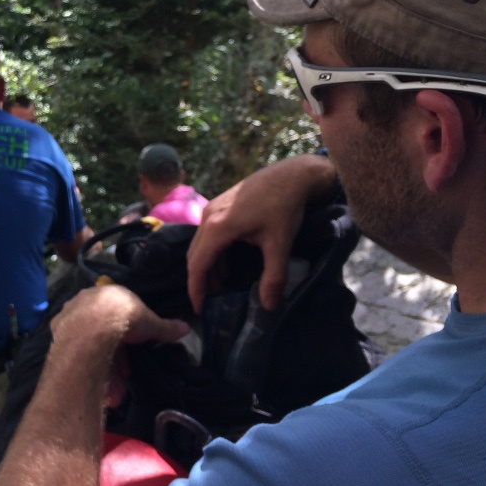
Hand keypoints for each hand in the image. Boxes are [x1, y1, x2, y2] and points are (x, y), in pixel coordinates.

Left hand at [52, 284, 187, 408]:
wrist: (94, 326)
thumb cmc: (125, 318)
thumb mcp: (150, 324)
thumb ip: (165, 327)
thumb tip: (186, 328)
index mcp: (107, 295)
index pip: (118, 321)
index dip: (127, 344)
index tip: (131, 364)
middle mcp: (85, 304)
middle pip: (102, 339)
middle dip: (114, 366)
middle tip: (122, 385)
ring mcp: (69, 319)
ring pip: (88, 349)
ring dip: (102, 374)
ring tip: (112, 397)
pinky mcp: (57, 334)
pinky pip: (75, 355)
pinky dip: (86, 371)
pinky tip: (94, 390)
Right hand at [187, 155, 336, 312]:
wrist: (291, 175)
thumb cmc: (284, 207)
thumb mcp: (279, 244)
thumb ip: (273, 277)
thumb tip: (269, 307)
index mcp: (217, 228)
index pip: (198, 265)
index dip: (196, 290)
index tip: (200, 310)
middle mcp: (207, 218)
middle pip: (194, 256)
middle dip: (200, 281)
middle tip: (211, 302)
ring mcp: (211, 209)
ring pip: (200, 245)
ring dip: (208, 267)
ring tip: (221, 286)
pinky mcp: (218, 206)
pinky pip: (207, 235)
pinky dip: (213, 253)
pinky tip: (228, 263)